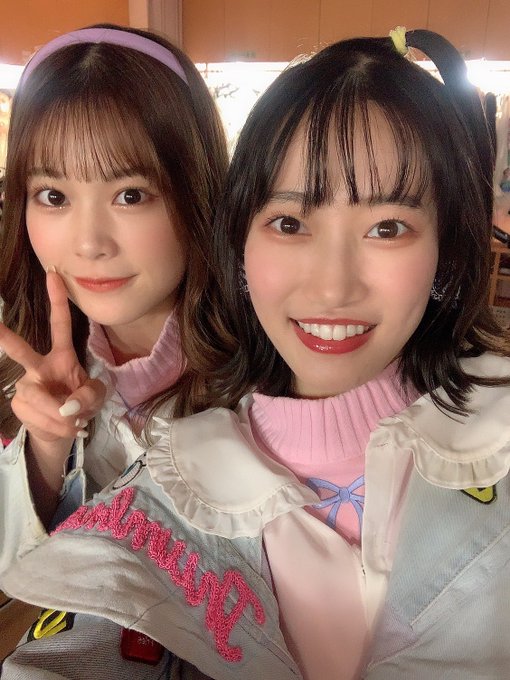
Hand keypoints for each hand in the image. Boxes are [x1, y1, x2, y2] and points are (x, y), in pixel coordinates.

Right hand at [0, 271, 105, 447]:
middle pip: (21, 351)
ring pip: (40, 398)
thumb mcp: (96, 397)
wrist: (66, 430)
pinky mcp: (19, 404)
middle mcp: (38, 366)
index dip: (57, 301)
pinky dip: (60, 426)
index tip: (53, 276)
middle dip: (6, 338)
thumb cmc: (81, 404)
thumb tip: (67, 405)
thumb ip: (89, 395)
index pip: (60, 325)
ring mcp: (26, 385)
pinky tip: (66, 427)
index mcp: (62, 355)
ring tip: (75, 422)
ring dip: (64, 416)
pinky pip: (41, 416)